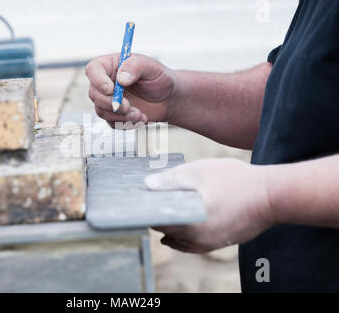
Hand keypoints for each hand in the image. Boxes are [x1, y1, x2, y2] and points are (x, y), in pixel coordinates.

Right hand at [85, 53, 177, 126]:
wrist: (168, 99)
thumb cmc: (159, 78)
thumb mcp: (152, 67)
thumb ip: (136, 66)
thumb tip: (121, 78)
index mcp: (111, 66)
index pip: (93, 70)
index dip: (97, 80)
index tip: (111, 89)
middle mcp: (106, 83)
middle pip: (94, 94)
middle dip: (109, 103)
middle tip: (128, 107)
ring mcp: (109, 100)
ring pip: (101, 111)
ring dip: (120, 116)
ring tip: (139, 114)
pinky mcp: (114, 115)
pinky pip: (112, 123)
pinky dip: (127, 123)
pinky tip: (141, 118)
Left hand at [145, 158, 275, 252]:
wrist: (273, 196)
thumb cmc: (236, 180)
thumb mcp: (200, 172)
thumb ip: (172, 179)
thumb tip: (147, 184)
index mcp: (189, 223)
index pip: (157, 221)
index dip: (148, 209)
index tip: (143, 199)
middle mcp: (197, 239)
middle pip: (167, 230)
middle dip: (160, 216)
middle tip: (154, 200)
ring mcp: (209, 244)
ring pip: (180, 238)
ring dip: (172, 225)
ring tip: (167, 208)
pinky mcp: (220, 243)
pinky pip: (194, 242)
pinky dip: (185, 232)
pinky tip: (182, 221)